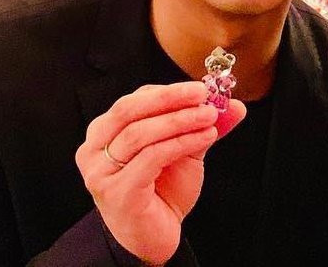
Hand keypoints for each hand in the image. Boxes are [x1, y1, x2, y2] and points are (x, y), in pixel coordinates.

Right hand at [75, 82, 245, 263]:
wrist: (153, 237)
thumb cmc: (160, 194)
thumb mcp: (184, 150)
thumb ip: (202, 125)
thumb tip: (233, 105)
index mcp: (104, 133)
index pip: (135, 100)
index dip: (168, 91)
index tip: (200, 89)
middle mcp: (94, 150)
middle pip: (129, 110)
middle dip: (170, 98)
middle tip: (203, 95)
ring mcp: (101, 173)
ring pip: (140, 133)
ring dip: (180, 120)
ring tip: (210, 117)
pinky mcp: (117, 192)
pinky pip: (151, 158)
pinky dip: (181, 143)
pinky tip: (204, 138)